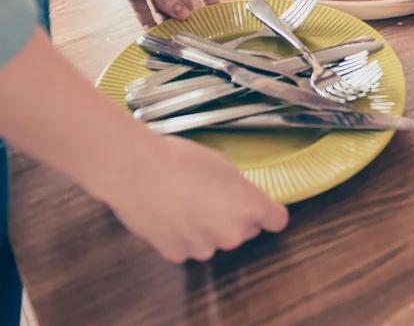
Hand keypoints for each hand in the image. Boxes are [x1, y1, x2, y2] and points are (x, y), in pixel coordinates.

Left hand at [82, 0, 218, 25]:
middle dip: (186, 17)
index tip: (216, 19)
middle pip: (182, 1)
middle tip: (190, 36)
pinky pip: (143, 9)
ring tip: (172, 39)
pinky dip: (146, 20)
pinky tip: (152, 34)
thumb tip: (183, 15)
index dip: (210, 1)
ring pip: (162, 8)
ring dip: (166, 22)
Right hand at [93, 135, 287, 261]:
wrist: (137, 171)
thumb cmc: (178, 159)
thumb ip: (238, 188)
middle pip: (244, 230)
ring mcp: (204, 247)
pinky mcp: (178, 254)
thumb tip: (237, 196)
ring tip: (182, 202)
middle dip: (232, 217)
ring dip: (204, 228)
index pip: (276, 220)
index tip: (261, 207)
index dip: (268, 212)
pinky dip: (180, 236)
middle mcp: (232, 233)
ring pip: (213, 240)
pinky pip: (187, 246)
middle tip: (210, 195)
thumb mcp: (221, 164)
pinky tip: (167, 215)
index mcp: (248, 206)